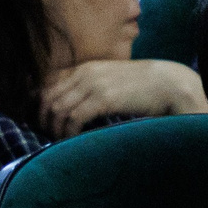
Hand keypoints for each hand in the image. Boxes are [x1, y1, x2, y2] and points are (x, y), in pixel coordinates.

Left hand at [38, 59, 206, 138]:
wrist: (169, 84)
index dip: (38, 102)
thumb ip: (91, 89)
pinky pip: (74, 117)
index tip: (39, 119)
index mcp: (85, 67)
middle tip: (46, 134)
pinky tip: (74, 140)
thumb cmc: (142, 88)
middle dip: (42, 118)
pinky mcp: (103, 98)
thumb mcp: (110, 82)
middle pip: (47, 96)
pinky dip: (69, 132)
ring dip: (55, 128)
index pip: (48, 81)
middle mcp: (85, 72)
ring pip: (57, 108)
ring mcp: (93, 84)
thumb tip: (73, 108)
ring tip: (59, 140)